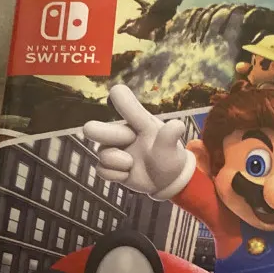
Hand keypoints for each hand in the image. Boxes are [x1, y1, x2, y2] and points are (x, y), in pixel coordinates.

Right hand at [82, 84, 194, 200]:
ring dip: (118, 162)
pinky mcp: (109, 166)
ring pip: (102, 153)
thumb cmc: (168, 157)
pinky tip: (127, 174)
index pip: (124, 102)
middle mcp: (121, 132)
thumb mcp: (171, 148)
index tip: (115, 92)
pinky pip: (102, 171)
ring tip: (132, 164)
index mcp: (137, 121)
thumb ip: (169, 136)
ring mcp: (113, 149)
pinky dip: (116, 176)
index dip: (119, 97)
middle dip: (100, 132)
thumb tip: (178, 125)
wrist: (165, 180)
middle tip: (100, 132)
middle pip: (96, 128)